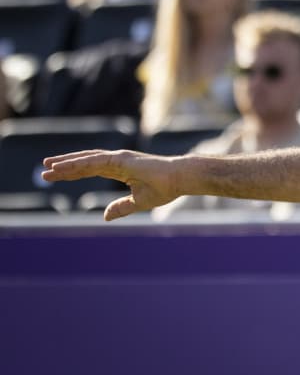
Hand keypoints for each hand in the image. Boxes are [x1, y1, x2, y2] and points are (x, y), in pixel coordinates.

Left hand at [42, 149, 182, 220]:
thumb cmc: (165, 187)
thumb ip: (121, 207)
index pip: (90, 169)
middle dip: (65, 166)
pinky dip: (77, 163)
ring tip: (48, 167)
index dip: (73, 172)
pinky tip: (62, 167)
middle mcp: (117, 161)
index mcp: (120, 169)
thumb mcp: (139, 202)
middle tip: (45, 168)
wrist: (180, 179)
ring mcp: (118, 158)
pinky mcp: (120, 159)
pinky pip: (94, 161)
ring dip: (66, 164)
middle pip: (84, 162)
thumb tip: (105, 216)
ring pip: (86, 160)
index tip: (56, 175)